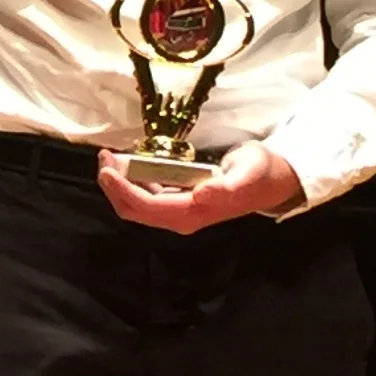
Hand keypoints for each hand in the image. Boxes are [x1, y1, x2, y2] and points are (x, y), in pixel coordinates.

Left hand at [96, 139, 300, 233]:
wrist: (271, 181)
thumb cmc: (259, 172)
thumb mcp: (248, 173)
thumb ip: (227, 187)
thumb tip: (202, 195)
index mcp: (195, 212)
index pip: (148, 207)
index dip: (124, 191)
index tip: (108, 169)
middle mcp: (182, 218)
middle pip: (135, 210)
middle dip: (114, 187)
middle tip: (104, 158)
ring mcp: (179, 212)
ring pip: (137, 206)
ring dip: (119, 184)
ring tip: (110, 157)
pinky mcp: (178, 203)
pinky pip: (146, 197)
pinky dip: (131, 182)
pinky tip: (126, 163)